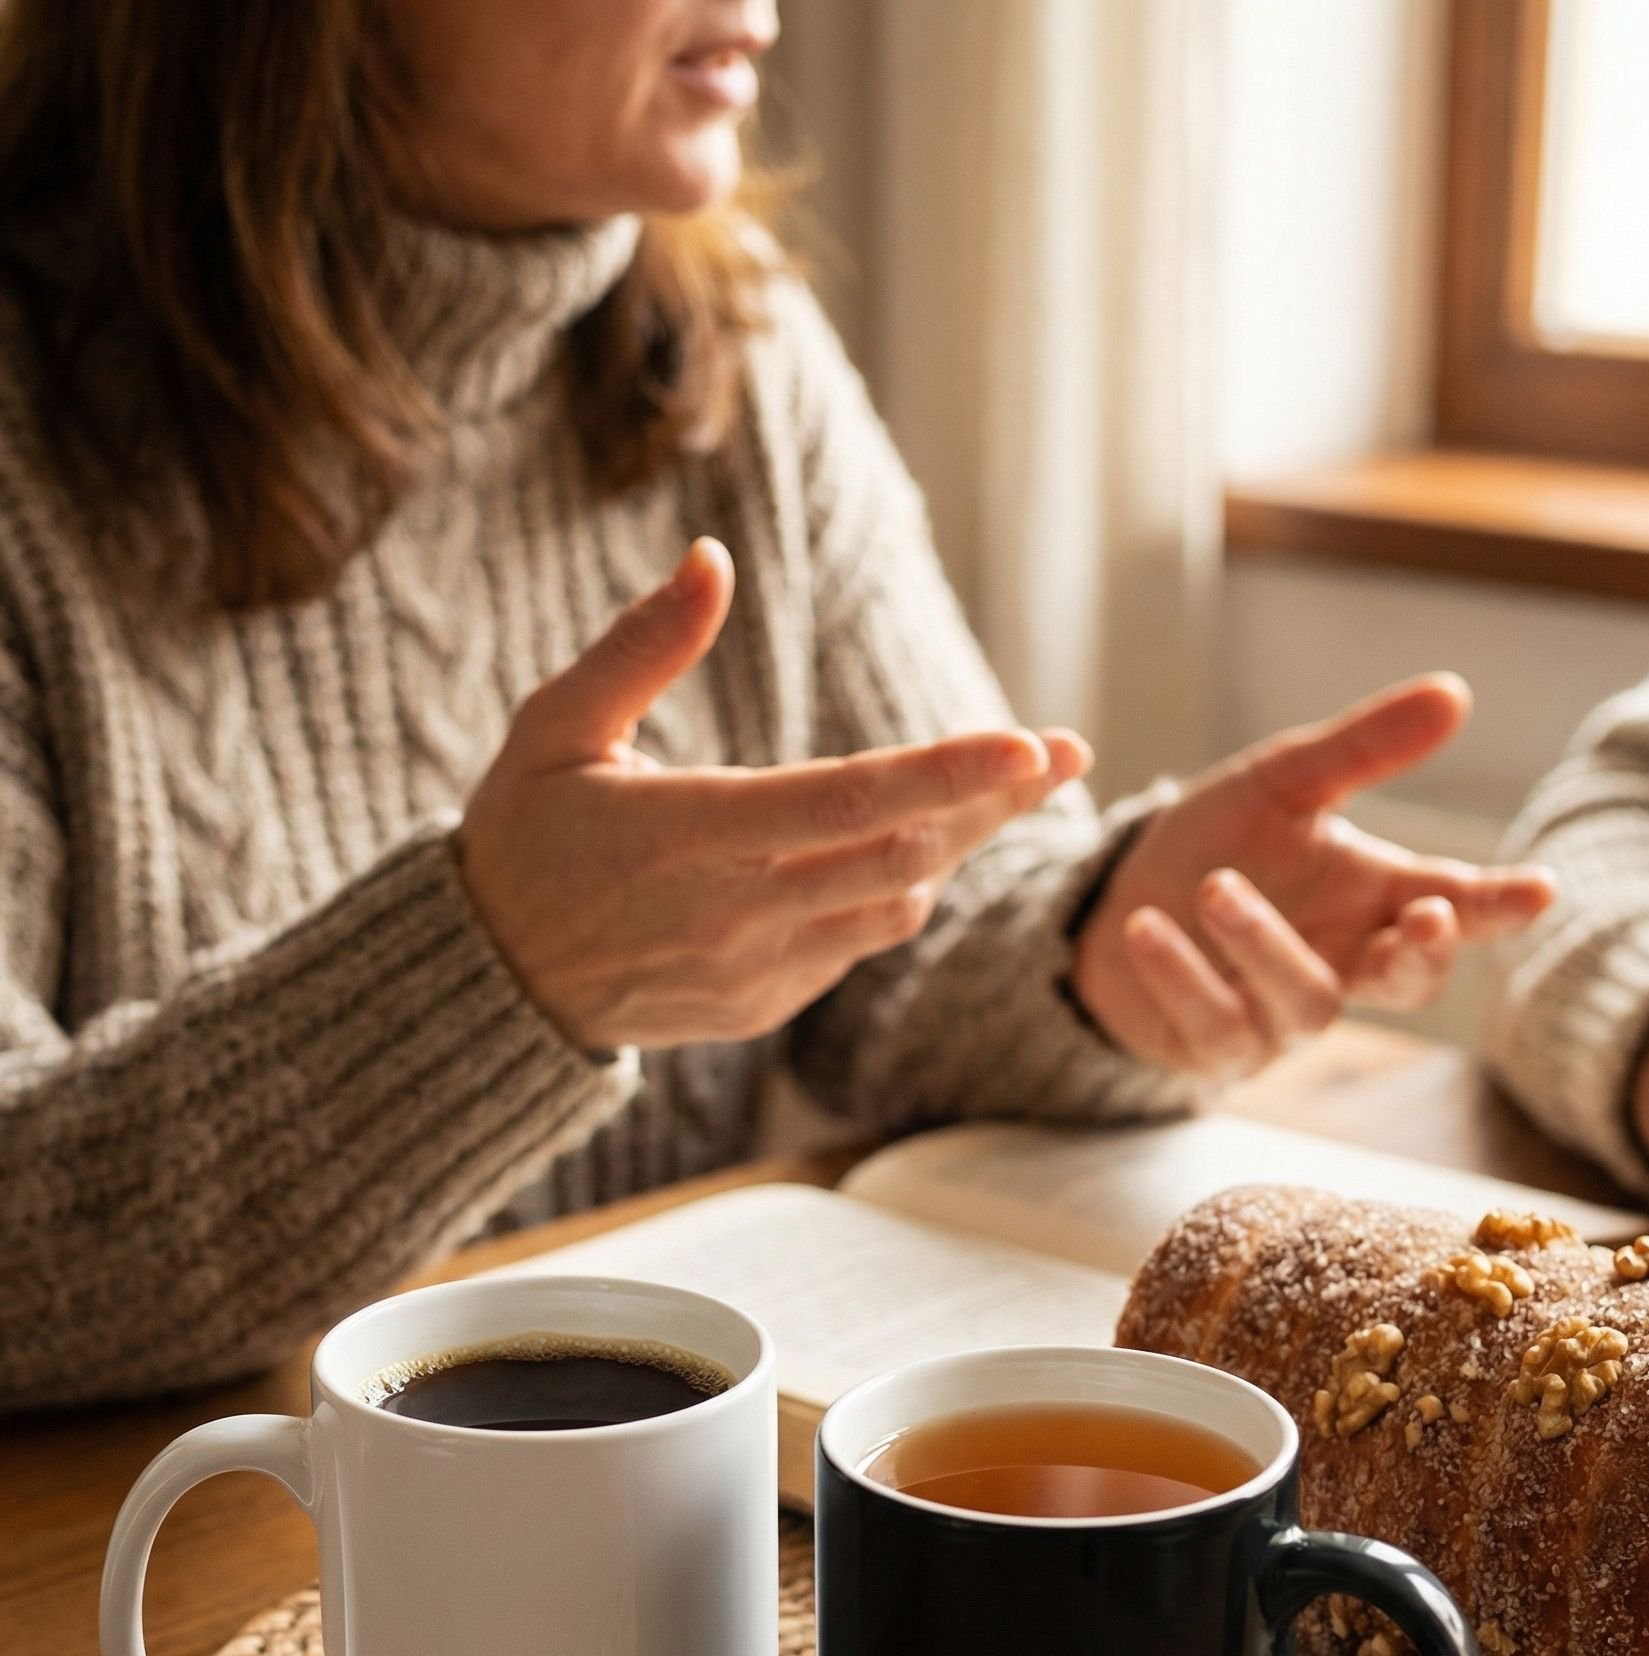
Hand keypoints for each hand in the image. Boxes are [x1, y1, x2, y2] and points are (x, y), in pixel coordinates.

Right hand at [458, 539, 1086, 1050]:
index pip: (847, 805)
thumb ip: (641, 647)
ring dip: (951, 847)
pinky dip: (891, 892)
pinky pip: (855, 945)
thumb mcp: (554, 727)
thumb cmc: (524, 836)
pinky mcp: (760, 1007)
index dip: (948, 775)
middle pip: (903, 858)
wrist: (490, 983)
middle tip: (1064, 751)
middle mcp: (732, 913)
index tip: (1031, 744)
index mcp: (684, 835)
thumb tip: (713, 559)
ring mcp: (752, 971)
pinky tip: (901, 848)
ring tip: (998, 788)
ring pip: (894, 907)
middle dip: (992, 803)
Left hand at [1071, 677, 1555, 1081]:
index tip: (1542, 890)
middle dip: (1425, 954)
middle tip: (1428, 914)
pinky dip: (1185, 978)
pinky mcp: (1218, 1049)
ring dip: (1266, 945)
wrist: (1115, 898)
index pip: (1457, 904)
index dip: (1500, 904)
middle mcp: (1343, 961)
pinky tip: (1150, 929)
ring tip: (1216, 888)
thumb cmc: (1216, 842)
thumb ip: (1364, 748)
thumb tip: (1455, 694)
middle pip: (1411, 982)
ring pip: (1310, 1003)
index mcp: (1375, 897)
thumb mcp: (1283, 782)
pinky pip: (1218, 1026)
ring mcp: (1284, 1016)